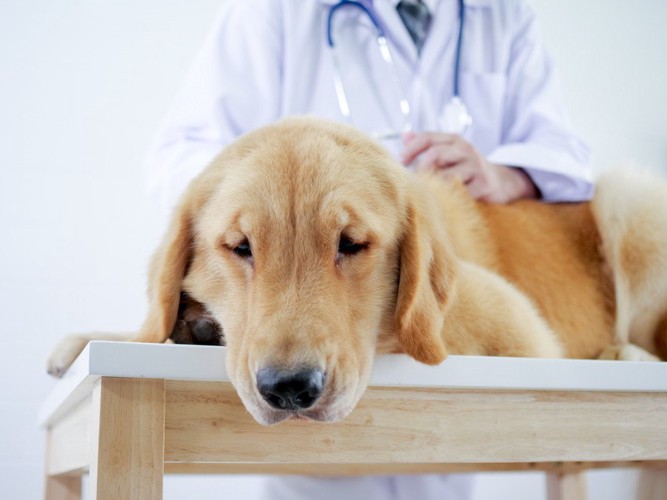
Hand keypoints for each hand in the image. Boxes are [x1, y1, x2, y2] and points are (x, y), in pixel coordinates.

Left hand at [400, 132, 537, 203]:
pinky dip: (447, 198)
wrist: (501, 182)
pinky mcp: (484, 185)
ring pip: (446, 175)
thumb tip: (404, 136)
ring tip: (425, 194)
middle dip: (420, 169)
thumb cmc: (466, 168)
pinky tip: (441, 203)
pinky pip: (460, 193)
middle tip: (412, 183)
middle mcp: (465, 150)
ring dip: (432, 186)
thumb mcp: (450, 152)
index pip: (427, 138)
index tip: (399, 162)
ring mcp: (476, 167)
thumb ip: (427, 144)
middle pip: (435, 155)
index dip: (410, 149)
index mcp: (454, 140)